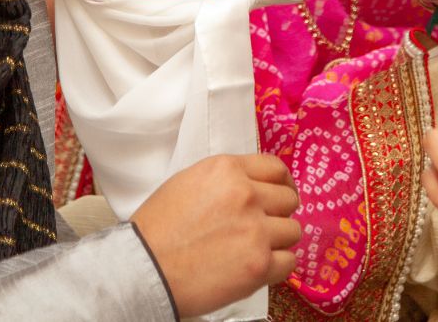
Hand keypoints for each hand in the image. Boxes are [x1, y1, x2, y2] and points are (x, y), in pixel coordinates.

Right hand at [132, 153, 303, 315]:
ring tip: (254, 249)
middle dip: (278, 213)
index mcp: (227, 170)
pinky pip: (289, 261)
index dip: (282, 183)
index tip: (281, 194)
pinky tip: (258, 266)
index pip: (275, 168)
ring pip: (293, 230)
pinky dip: (277, 266)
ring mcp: (255, 230)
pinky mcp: (259, 264)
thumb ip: (226, 180)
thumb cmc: (158, 229)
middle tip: (263, 226)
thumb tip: (255, 187)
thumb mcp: (188, 183)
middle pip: (289, 200)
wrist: (144, 269)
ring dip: (278, 240)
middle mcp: (246, 195)